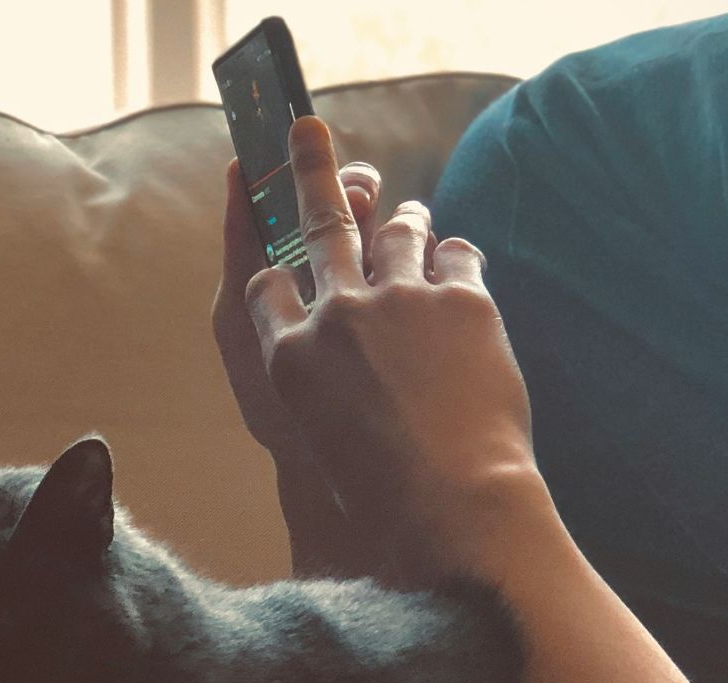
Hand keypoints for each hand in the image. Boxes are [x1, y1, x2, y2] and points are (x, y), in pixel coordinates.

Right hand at [240, 116, 542, 581]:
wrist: (452, 506)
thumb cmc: (385, 497)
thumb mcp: (322, 448)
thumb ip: (325, 398)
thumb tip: (352, 383)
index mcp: (290, 358)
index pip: (266, 286)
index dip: (276, 270)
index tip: (282, 261)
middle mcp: (335, 315)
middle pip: (318, 224)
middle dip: (309, 171)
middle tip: (306, 131)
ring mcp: (399, 300)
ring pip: (397, 229)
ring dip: (404, 218)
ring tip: (409, 214)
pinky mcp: (461, 299)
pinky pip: (458, 253)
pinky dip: (457, 258)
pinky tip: (461, 268)